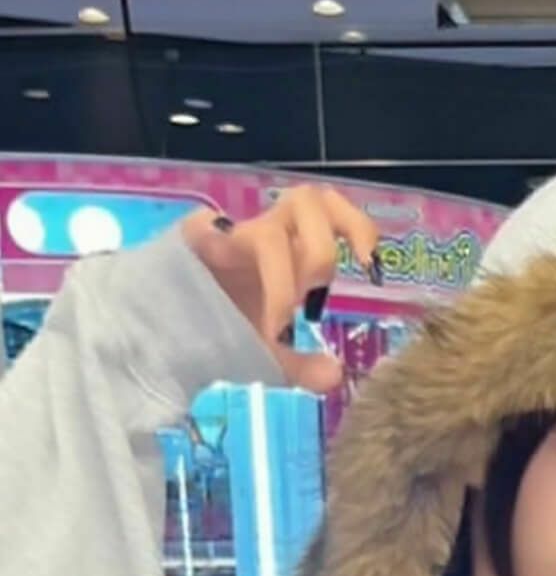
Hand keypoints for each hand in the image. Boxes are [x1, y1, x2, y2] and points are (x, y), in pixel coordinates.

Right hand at [181, 185, 378, 394]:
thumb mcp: (270, 355)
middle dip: (324, 245)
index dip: (356, 224)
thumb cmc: (222, 326)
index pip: (330, 211)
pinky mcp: (195, 239)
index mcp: (292, 250)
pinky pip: (214, 232)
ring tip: (281, 315)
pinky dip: (242, 271)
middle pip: (308, 200)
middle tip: (319, 290)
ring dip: (288, 269)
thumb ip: (304, 367)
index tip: (370, 263)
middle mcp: (266, 234)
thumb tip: (334, 376)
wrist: (164, 329)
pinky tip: (246, 309)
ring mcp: (231, 235)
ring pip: (273, 222)